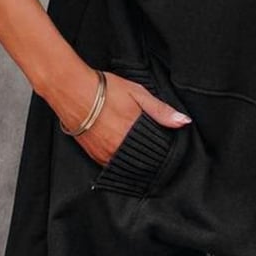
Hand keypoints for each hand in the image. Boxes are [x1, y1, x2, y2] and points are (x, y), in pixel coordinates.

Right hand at [48, 64, 191, 166]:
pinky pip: (111, 165)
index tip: (169, 152)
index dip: (164, 153)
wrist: (71, 90)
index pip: (156, 154)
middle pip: (143, 163)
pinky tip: (124, 153)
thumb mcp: (138, 94)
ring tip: (141, 153)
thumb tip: (184, 121)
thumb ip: (161, 110)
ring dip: (136, 162)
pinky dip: (120, 162)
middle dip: (151, 159)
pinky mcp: (93, 154)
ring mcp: (104, 153)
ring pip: (127, 167)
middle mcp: (119, 147)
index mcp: (134, 133)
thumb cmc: (105, 89)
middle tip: (156, 154)